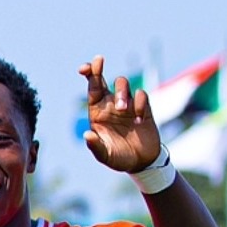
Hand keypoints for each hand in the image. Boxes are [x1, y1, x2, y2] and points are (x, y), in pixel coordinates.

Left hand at [78, 55, 160, 172]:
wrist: (142, 162)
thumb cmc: (119, 157)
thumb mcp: (105, 155)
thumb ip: (96, 146)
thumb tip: (87, 136)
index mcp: (98, 112)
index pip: (92, 88)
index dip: (88, 74)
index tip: (83, 68)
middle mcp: (111, 104)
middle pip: (105, 79)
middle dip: (99, 69)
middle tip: (98, 64)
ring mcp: (127, 104)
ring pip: (122, 84)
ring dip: (121, 92)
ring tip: (122, 109)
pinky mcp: (143, 107)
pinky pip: (141, 95)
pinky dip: (139, 103)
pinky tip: (138, 120)